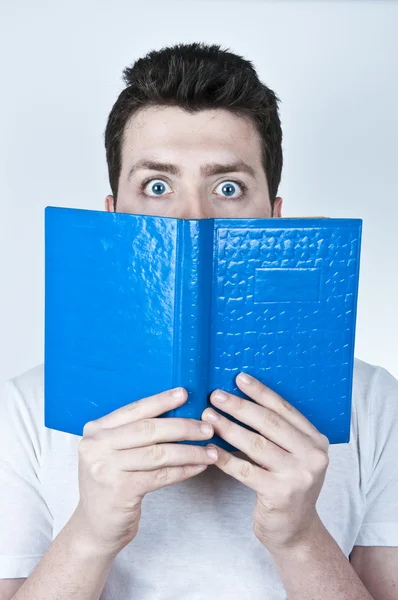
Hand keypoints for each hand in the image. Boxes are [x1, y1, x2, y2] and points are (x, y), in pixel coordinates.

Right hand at [73, 387, 217, 557]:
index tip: (184, 394)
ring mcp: (107, 468)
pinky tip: (198, 467)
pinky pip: (161, 475)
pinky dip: (183, 470)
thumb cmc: (111, 483)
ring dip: (189, 451)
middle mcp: (96, 446)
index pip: (134, 410)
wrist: (95, 527)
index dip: (161, 401)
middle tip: (207, 427)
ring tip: (210, 450)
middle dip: (183, 427)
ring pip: (159, 453)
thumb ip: (133, 433)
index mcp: (96, 430)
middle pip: (149, 429)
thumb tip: (176, 412)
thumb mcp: (112, 452)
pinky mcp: (120, 491)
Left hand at [201, 372, 329, 555]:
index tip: (238, 378)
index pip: (284, 409)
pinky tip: (210, 450)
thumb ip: (278, 432)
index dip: (260, 392)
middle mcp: (313, 455)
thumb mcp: (292, 455)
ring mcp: (298, 476)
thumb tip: (240, 399)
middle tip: (216, 395)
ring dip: (228, 428)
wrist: (296, 531)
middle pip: (269, 423)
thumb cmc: (287, 485)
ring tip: (208, 417)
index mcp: (316, 440)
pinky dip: (225, 458)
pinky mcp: (280, 494)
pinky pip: (246, 470)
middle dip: (239, 407)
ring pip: (256, 444)